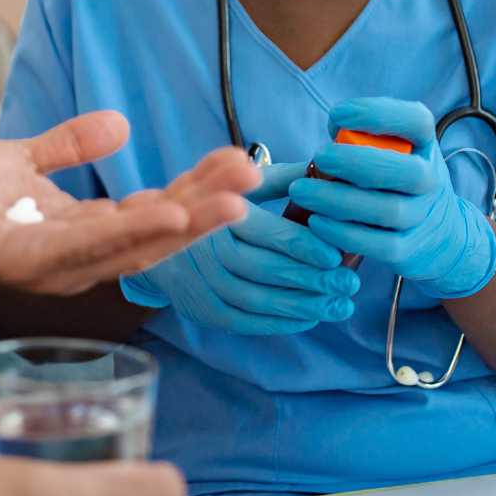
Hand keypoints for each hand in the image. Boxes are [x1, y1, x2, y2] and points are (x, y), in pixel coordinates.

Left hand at [0, 111, 259, 295]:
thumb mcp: (20, 160)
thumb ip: (67, 146)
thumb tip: (121, 123)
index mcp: (78, 228)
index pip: (149, 208)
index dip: (194, 187)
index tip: (236, 160)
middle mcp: (74, 254)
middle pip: (152, 231)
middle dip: (204, 206)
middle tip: (253, 177)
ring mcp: (49, 262)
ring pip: (130, 244)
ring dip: (183, 223)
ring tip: (231, 200)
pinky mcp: (19, 260)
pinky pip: (82, 246)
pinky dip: (128, 231)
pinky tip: (167, 212)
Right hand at [122, 163, 359, 335]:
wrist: (147, 236)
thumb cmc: (199, 204)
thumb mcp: (230, 179)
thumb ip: (274, 176)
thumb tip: (320, 172)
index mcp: (214, 214)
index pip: (264, 233)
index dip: (302, 246)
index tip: (334, 255)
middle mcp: (203, 251)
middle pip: (264, 270)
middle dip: (311, 279)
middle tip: (348, 282)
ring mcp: (200, 284)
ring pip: (257, 300)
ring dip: (302, 305)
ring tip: (338, 305)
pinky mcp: (200, 309)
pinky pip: (244, 321)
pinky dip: (279, 322)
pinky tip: (308, 317)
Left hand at [287, 97, 495, 298]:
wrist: (438, 233)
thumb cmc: (394, 180)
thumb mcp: (388, 150)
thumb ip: (361, 135)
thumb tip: (336, 124)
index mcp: (424, 145)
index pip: (416, 122)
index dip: (378, 114)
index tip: (337, 115)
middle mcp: (429, 180)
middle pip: (406, 172)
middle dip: (357, 163)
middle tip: (319, 157)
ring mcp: (421, 217)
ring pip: (387, 210)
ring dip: (339, 200)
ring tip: (301, 191)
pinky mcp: (408, 249)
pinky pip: (377, 245)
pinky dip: (344, 233)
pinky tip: (316, 222)